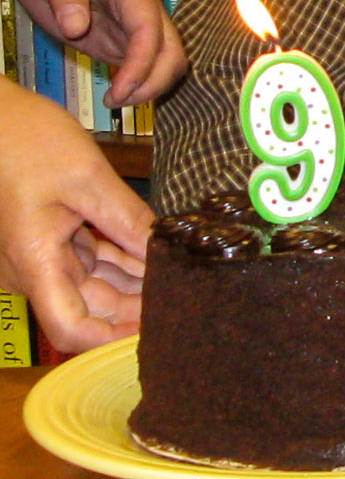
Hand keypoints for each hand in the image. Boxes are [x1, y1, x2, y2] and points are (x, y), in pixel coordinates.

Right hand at [0, 78, 153, 351]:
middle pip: (88, 307)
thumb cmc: (27, 141)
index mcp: (33, 262)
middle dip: (134, 308)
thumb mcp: (88, 177)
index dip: (112, 337)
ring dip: (131, 282)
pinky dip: (119, 258)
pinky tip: (153, 255)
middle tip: (184, 299)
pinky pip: (86, 259)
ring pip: (91, 283)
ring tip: (177, 277)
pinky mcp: (46, 237)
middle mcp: (31, 268)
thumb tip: (165, 251)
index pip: (71, 328)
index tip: (156, 330)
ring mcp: (37, 254)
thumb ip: (128, 219)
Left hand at [1, 0, 185, 104]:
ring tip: (115, 101)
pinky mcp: (114, 35)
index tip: (121, 90)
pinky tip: (113, 94)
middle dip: (153, 80)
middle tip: (119, 102)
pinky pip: (138, 63)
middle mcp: (139, 4)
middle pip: (170, 48)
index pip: (151, 30)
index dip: (142, 64)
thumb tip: (77, 27)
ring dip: (146, 85)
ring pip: (160, 60)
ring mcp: (128, 21)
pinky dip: (134, 83)